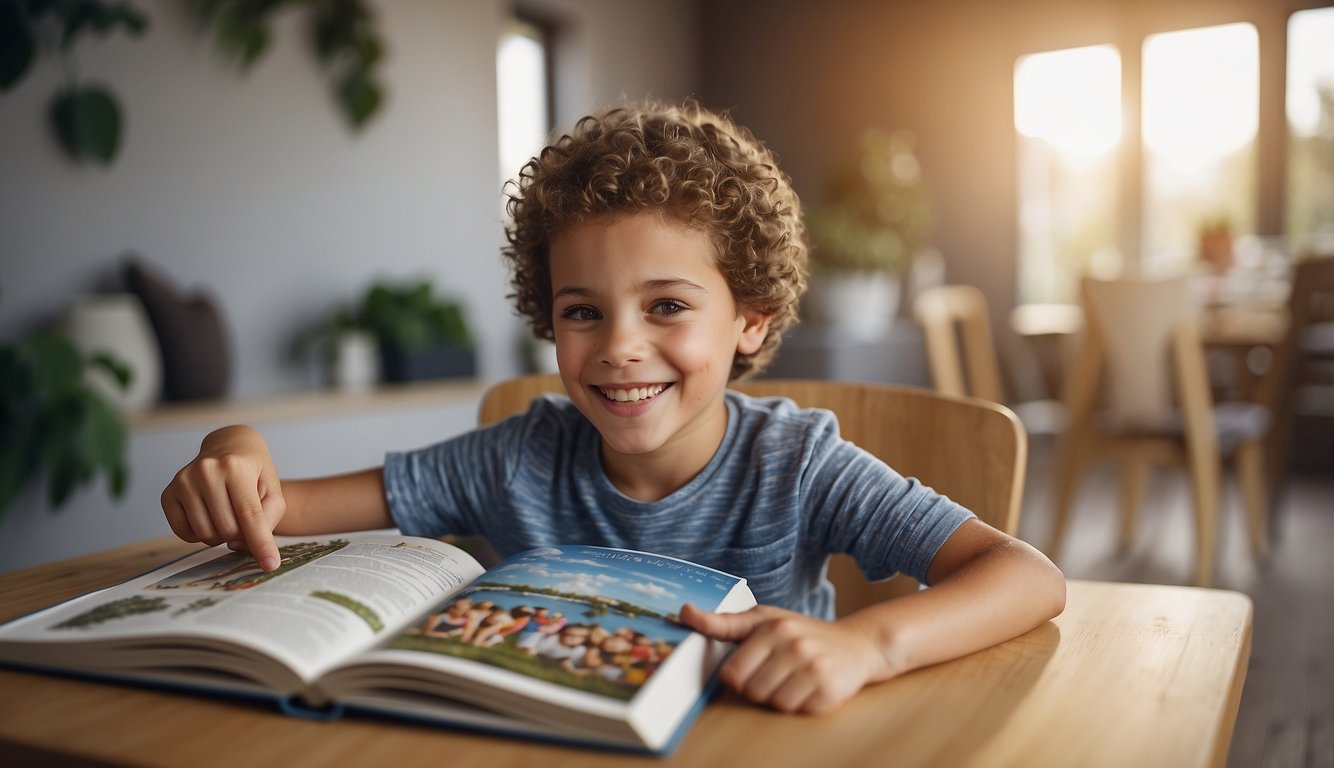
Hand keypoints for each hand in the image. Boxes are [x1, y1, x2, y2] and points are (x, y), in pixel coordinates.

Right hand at [161, 425, 285, 571]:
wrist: (228, 446)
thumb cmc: (254, 471)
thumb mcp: (273, 489)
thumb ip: (268, 518)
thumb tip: (240, 545)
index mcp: (235, 466)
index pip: (250, 515)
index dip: (261, 544)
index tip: (270, 565)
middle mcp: (206, 471)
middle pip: (228, 530)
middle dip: (241, 534)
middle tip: (245, 519)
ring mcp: (183, 481)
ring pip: (205, 534)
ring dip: (221, 535)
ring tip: (228, 515)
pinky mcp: (167, 493)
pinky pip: (183, 533)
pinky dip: (199, 535)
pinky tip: (209, 517)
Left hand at [680, 603, 884, 714]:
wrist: (857, 645)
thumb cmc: (802, 634)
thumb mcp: (764, 620)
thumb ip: (724, 622)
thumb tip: (685, 612)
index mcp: (772, 627)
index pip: (733, 672)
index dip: (740, 677)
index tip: (754, 667)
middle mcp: (793, 644)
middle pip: (752, 691)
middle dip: (760, 688)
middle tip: (778, 673)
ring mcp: (813, 666)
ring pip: (774, 703)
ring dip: (781, 697)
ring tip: (795, 679)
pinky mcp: (829, 689)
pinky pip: (797, 711)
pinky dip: (801, 704)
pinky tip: (810, 687)